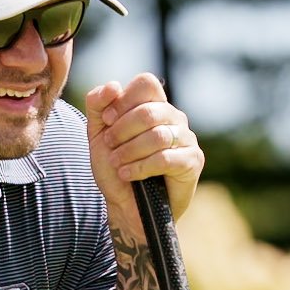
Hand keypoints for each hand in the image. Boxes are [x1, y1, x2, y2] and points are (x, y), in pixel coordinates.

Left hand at [83, 73, 202, 229]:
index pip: (146, 84)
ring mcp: (186, 138)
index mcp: (154, 104)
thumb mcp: (97, 133)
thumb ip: (97, 105)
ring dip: (130, 150)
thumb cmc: (115, 167)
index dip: (123, 100)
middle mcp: (174, 117)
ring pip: (158, 135)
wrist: (124, 205)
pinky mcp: (192, 161)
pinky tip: (128, 175)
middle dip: (122, 130)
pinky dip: (141, 167)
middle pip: (149, 111)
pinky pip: (166, 158)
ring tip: (118, 163)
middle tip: (110, 146)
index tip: (107, 121)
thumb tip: (113, 85)